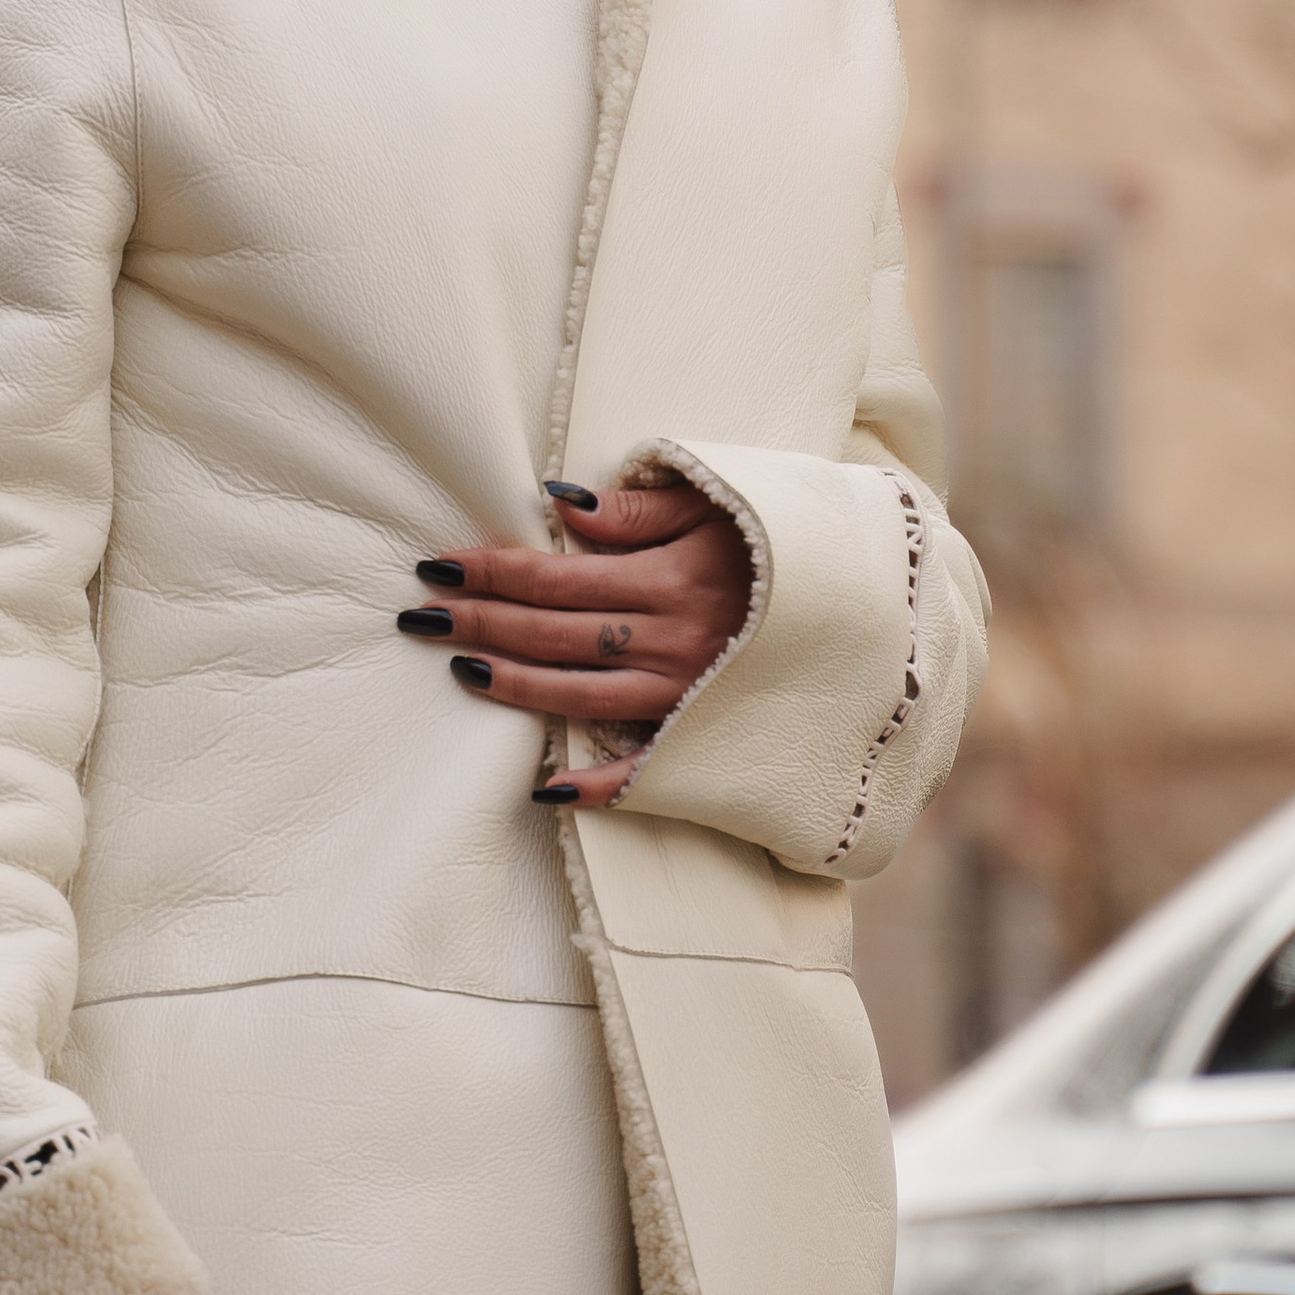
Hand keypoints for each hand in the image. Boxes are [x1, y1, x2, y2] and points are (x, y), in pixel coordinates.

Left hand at [400, 478, 752, 806]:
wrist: (872, 601)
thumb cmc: (786, 540)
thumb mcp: (719, 504)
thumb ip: (638, 509)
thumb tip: (558, 506)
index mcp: (672, 578)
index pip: (558, 576)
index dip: (493, 571)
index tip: (440, 565)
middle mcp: (676, 639)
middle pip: (558, 634)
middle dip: (484, 622)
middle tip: (422, 616)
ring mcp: (691, 693)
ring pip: (584, 696)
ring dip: (518, 686)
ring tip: (463, 668)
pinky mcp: (709, 734)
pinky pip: (648, 766)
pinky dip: (601, 785)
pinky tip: (549, 790)